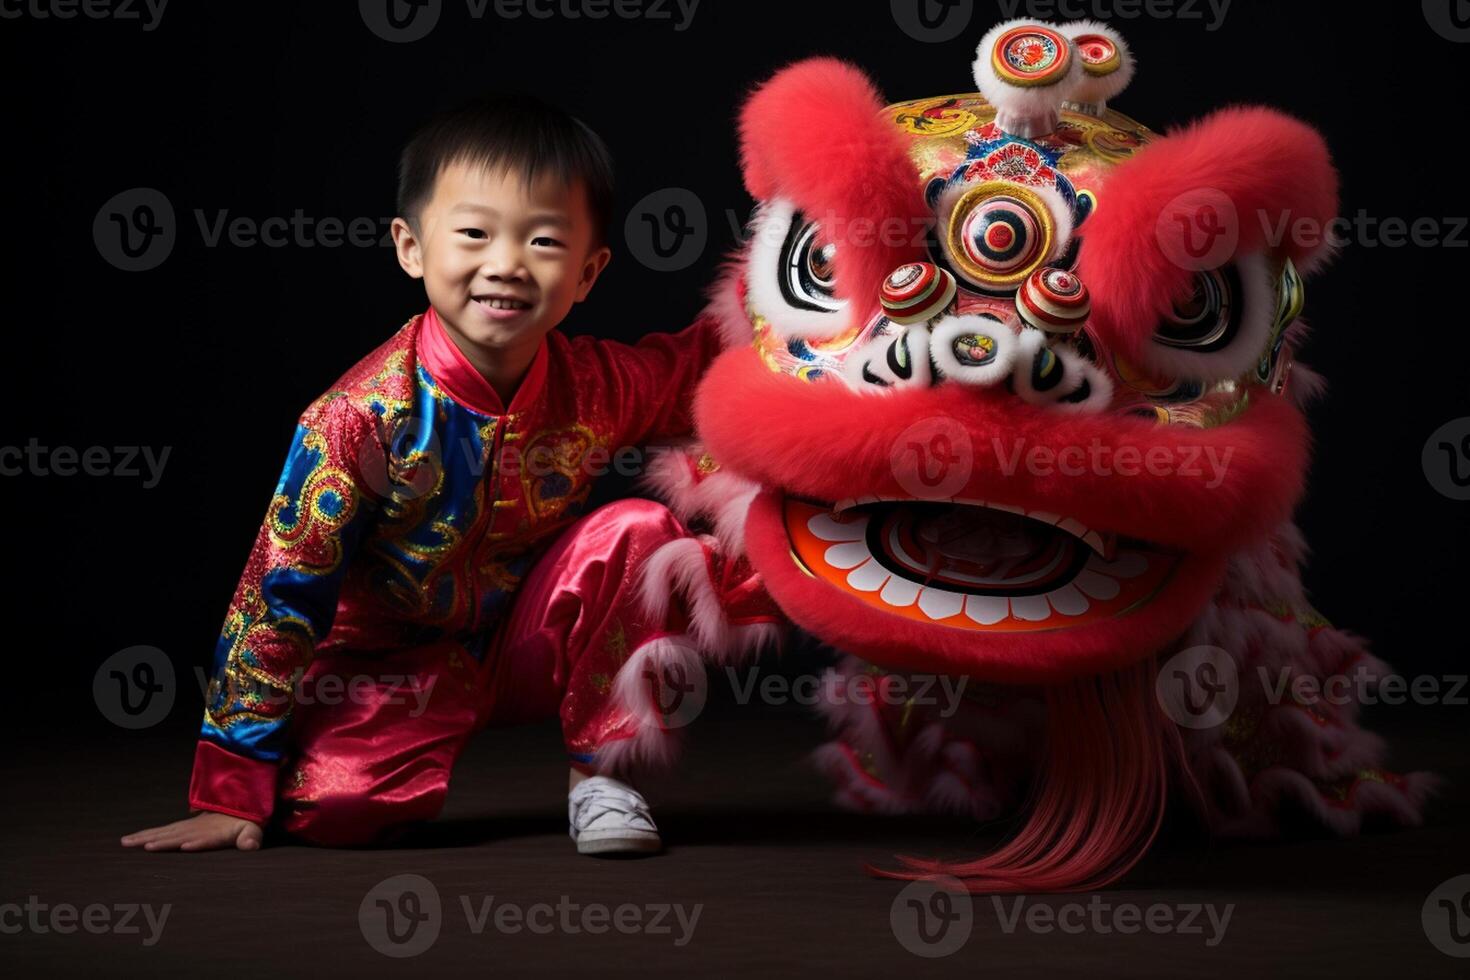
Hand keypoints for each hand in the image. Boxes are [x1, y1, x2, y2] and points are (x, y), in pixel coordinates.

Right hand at [121, 811, 263, 851]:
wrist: (237, 806)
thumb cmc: (244, 823)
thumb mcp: (252, 829)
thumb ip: (251, 837)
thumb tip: (251, 844)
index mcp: (215, 832)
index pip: (205, 838)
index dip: (197, 842)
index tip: (184, 845)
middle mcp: (198, 829)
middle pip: (178, 835)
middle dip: (161, 840)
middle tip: (141, 845)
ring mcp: (189, 827)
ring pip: (166, 832)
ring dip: (147, 836)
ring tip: (128, 842)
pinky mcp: (183, 828)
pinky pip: (164, 830)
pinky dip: (149, 834)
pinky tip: (136, 840)